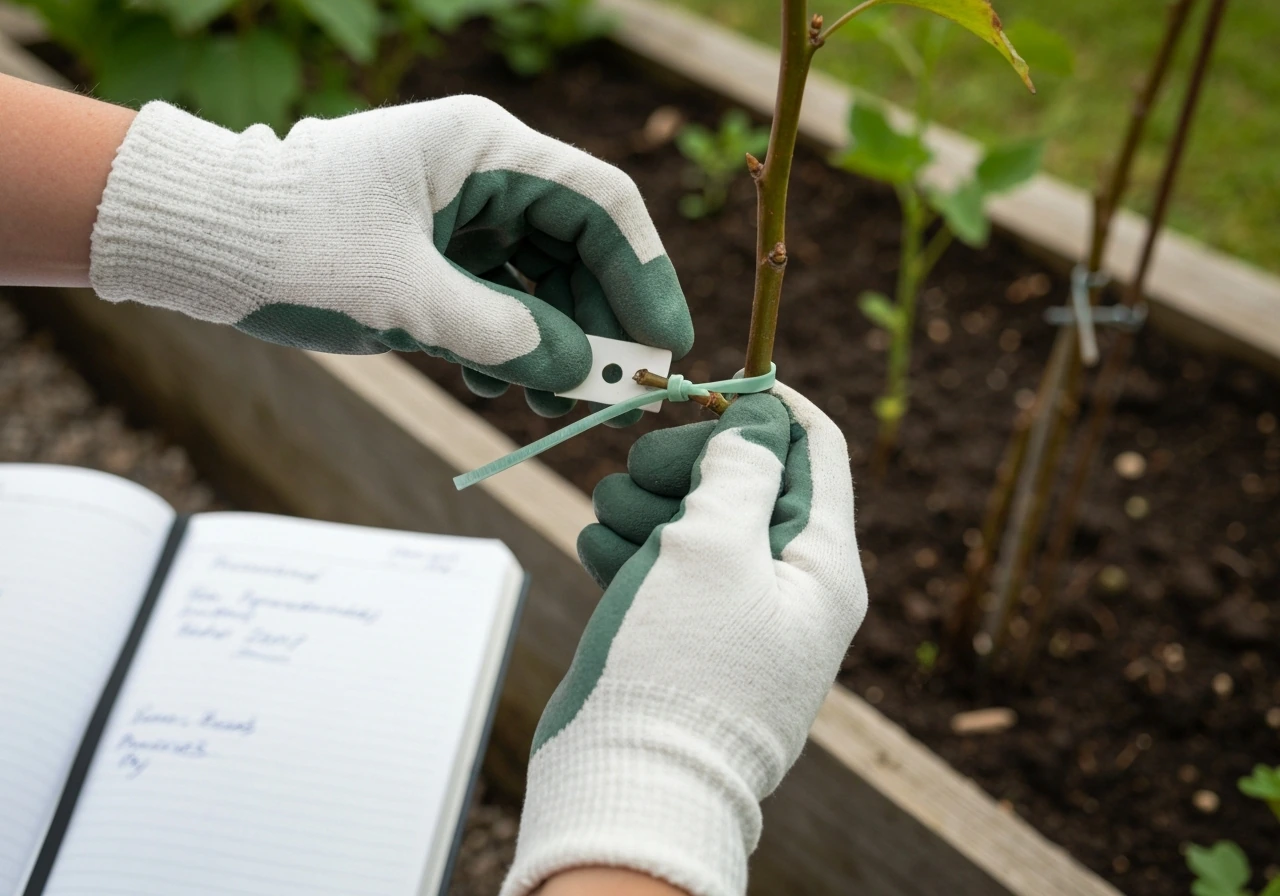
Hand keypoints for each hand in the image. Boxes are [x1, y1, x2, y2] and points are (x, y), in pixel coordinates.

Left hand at [89, 97, 692, 422]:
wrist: (199, 241)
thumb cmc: (293, 246)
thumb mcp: (406, 297)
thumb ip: (505, 336)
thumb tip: (584, 371)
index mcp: (484, 149)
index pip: (602, 204)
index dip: (645, 277)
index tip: (664, 347)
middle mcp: (482, 173)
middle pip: (579, 247)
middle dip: (601, 323)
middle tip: (618, 396)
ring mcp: (459, 213)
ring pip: (542, 280)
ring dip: (556, 344)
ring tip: (550, 405)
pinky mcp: (436, 252)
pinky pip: (499, 299)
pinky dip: (508, 344)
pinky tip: (492, 383)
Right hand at [502, 384, 866, 895]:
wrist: (631, 787)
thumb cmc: (684, 666)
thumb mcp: (717, 546)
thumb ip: (739, 468)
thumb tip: (759, 420)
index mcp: (822, 564)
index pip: (817, 451)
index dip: (770, 406)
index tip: (712, 385)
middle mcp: (788, 589)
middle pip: (746, 481)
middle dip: (688, 461)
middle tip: (639, 463)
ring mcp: (735, 617)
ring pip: (695, 521)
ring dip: (648, 504)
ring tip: (609, 517)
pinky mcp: (685, 638)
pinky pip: (665, 569)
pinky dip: (631, 549)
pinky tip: (599, 548)